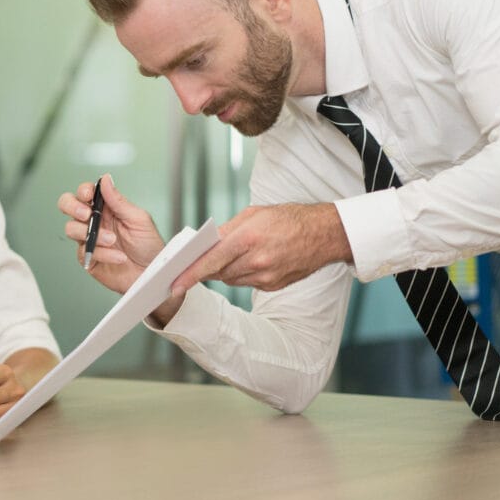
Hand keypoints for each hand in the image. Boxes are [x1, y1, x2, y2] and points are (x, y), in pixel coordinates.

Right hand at [58, 174, 164, 293]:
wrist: (151, 274)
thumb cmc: (149, 247)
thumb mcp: (138, 219)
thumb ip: (119, 200)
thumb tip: (105, 179)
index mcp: (107, 208)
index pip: (86, 192)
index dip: (83, 190)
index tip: (89, 194)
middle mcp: (95, 222)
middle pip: (68, 206)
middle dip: (72, 207)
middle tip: (86, 214)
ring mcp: (89, 239)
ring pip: (71, 229)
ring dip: (93, 234)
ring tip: (112, 241)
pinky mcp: (88, 257)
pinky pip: (85, 251)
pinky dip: (102, 253)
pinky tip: (118, 256)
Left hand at [172, 203, 351, 294]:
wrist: (324, 234)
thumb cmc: (288, 218)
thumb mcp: (253, 214)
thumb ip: (227, 230)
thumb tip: (206, 245)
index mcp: (248, 238)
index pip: (211, 261)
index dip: (190, 274)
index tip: (175, 284)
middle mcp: (257, 261)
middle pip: (218, 272)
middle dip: (210, 266)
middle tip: (207, 257)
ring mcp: (266, 276)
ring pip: (231, 279)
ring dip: (227, 270)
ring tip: (239, 253)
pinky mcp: (273, 285)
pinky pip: (247, 283)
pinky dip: (244, 274)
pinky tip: (254, 260)